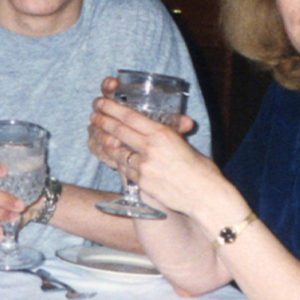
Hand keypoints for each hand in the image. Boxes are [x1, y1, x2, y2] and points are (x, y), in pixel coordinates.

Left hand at [89, 90, 216, 216]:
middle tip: (93, 114)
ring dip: (108, 145)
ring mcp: (144, 167)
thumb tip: (165, 133)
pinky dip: (121, 165)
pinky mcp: (143, 184)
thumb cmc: (202, 170)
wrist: (205, 197)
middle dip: (103, 121)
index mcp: (163, 134)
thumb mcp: (185, 146)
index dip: (112, 108)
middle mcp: (151, 148)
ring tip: (100, 137)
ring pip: (119, 153)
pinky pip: (127, 171)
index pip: (130, 117)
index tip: (102, 102)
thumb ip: (172, 138)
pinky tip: (117, 160)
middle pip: (119, 131)